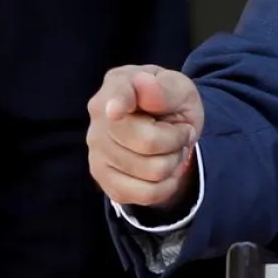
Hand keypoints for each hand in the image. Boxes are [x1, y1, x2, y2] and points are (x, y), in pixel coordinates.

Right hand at [87, 65, 204, 208]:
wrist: (171, 129)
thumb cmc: (172, 101)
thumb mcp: (179, 88)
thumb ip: (164, 87)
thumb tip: (143, 83)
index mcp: (117, 85)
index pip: (116, 97)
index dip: (118, 104)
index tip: (117, 110)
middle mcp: (98, 120)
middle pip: (147, 142)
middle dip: (176, 139)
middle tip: (180, 132)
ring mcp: (97, 153)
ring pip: (152, 171)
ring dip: (173, 161)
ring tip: (170, 149)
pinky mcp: (105, 182)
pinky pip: (146, 194)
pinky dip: (167, 185)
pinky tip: (164, 169)